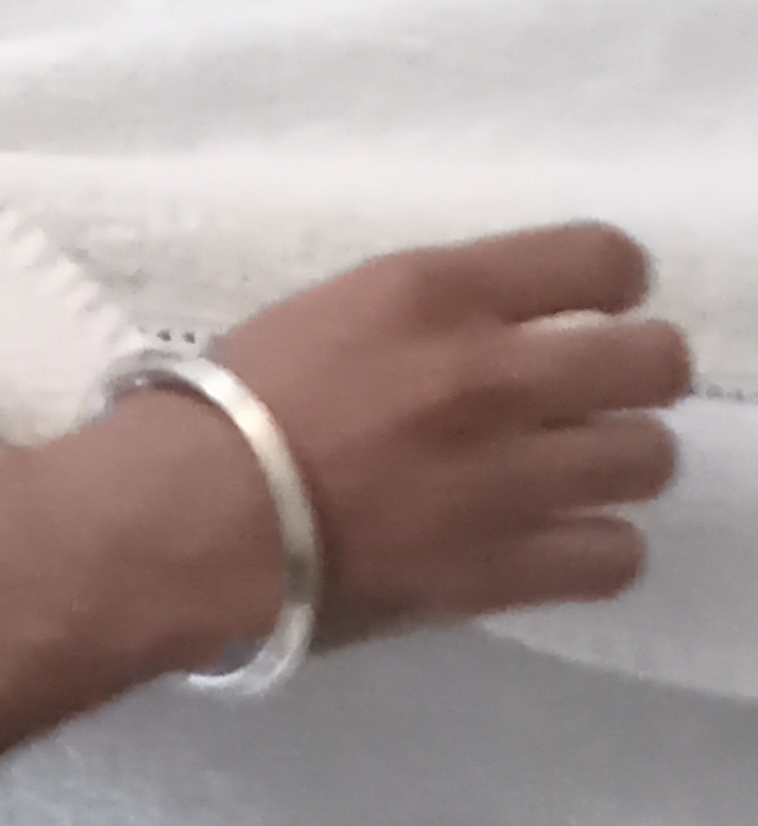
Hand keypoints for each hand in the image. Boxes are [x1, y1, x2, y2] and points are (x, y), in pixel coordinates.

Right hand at [190, 225, 689, 652]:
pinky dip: (592, 549)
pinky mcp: (502, 567)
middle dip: (630, 375)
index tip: (581, 312)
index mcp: (434, 294)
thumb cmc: (209, 414)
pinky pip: (616, 555)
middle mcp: (492, 375)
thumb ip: (421, 320)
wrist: (170, 527)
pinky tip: (549, 543)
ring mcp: (507, 477)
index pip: (603, 258)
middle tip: (583, 399)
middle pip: (654, 360)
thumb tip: (481, 338)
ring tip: (562, 477)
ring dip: (612, 464)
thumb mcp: (319, 317)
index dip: (609, 287)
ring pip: (648, 457)